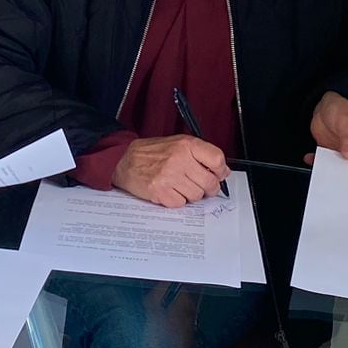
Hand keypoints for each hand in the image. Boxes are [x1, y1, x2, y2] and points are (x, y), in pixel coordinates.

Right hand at [112, 135, 229, 206]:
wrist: (124, 160)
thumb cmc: (152, 153)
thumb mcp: (178, 144)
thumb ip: (200, 154)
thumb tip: (223, 171)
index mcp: (186, 145)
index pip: (217, 160)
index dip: (221, 171)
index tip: (219, 174)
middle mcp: (179, 159)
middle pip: (210, 182)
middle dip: (208, 188)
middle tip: (201, 185)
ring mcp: (169, 177)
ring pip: (196, 196)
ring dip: (191, 194)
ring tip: (180, 185)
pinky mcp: (160, 192)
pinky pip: (181, 203)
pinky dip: (177, 200)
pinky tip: (170, 190)